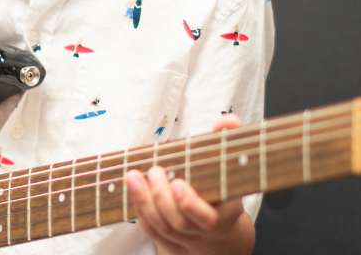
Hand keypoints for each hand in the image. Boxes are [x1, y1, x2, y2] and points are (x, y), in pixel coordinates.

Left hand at [125, 115, 254, 254]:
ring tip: (133, 176)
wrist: (220, 221)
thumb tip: (227, 119)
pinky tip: (133, 189)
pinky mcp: (170, 241)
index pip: (209, 220)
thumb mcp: (227, 163)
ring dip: (145, 202)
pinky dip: (140, 211)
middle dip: (162, 198)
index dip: (191, 205)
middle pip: (180, 223)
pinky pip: (152, 231)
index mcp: (225, 213)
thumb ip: (227, 140)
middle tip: (154, 172)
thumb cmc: (220, 184)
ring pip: (163, 228)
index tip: (178, 184)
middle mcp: (206, 231)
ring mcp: (187, 239)